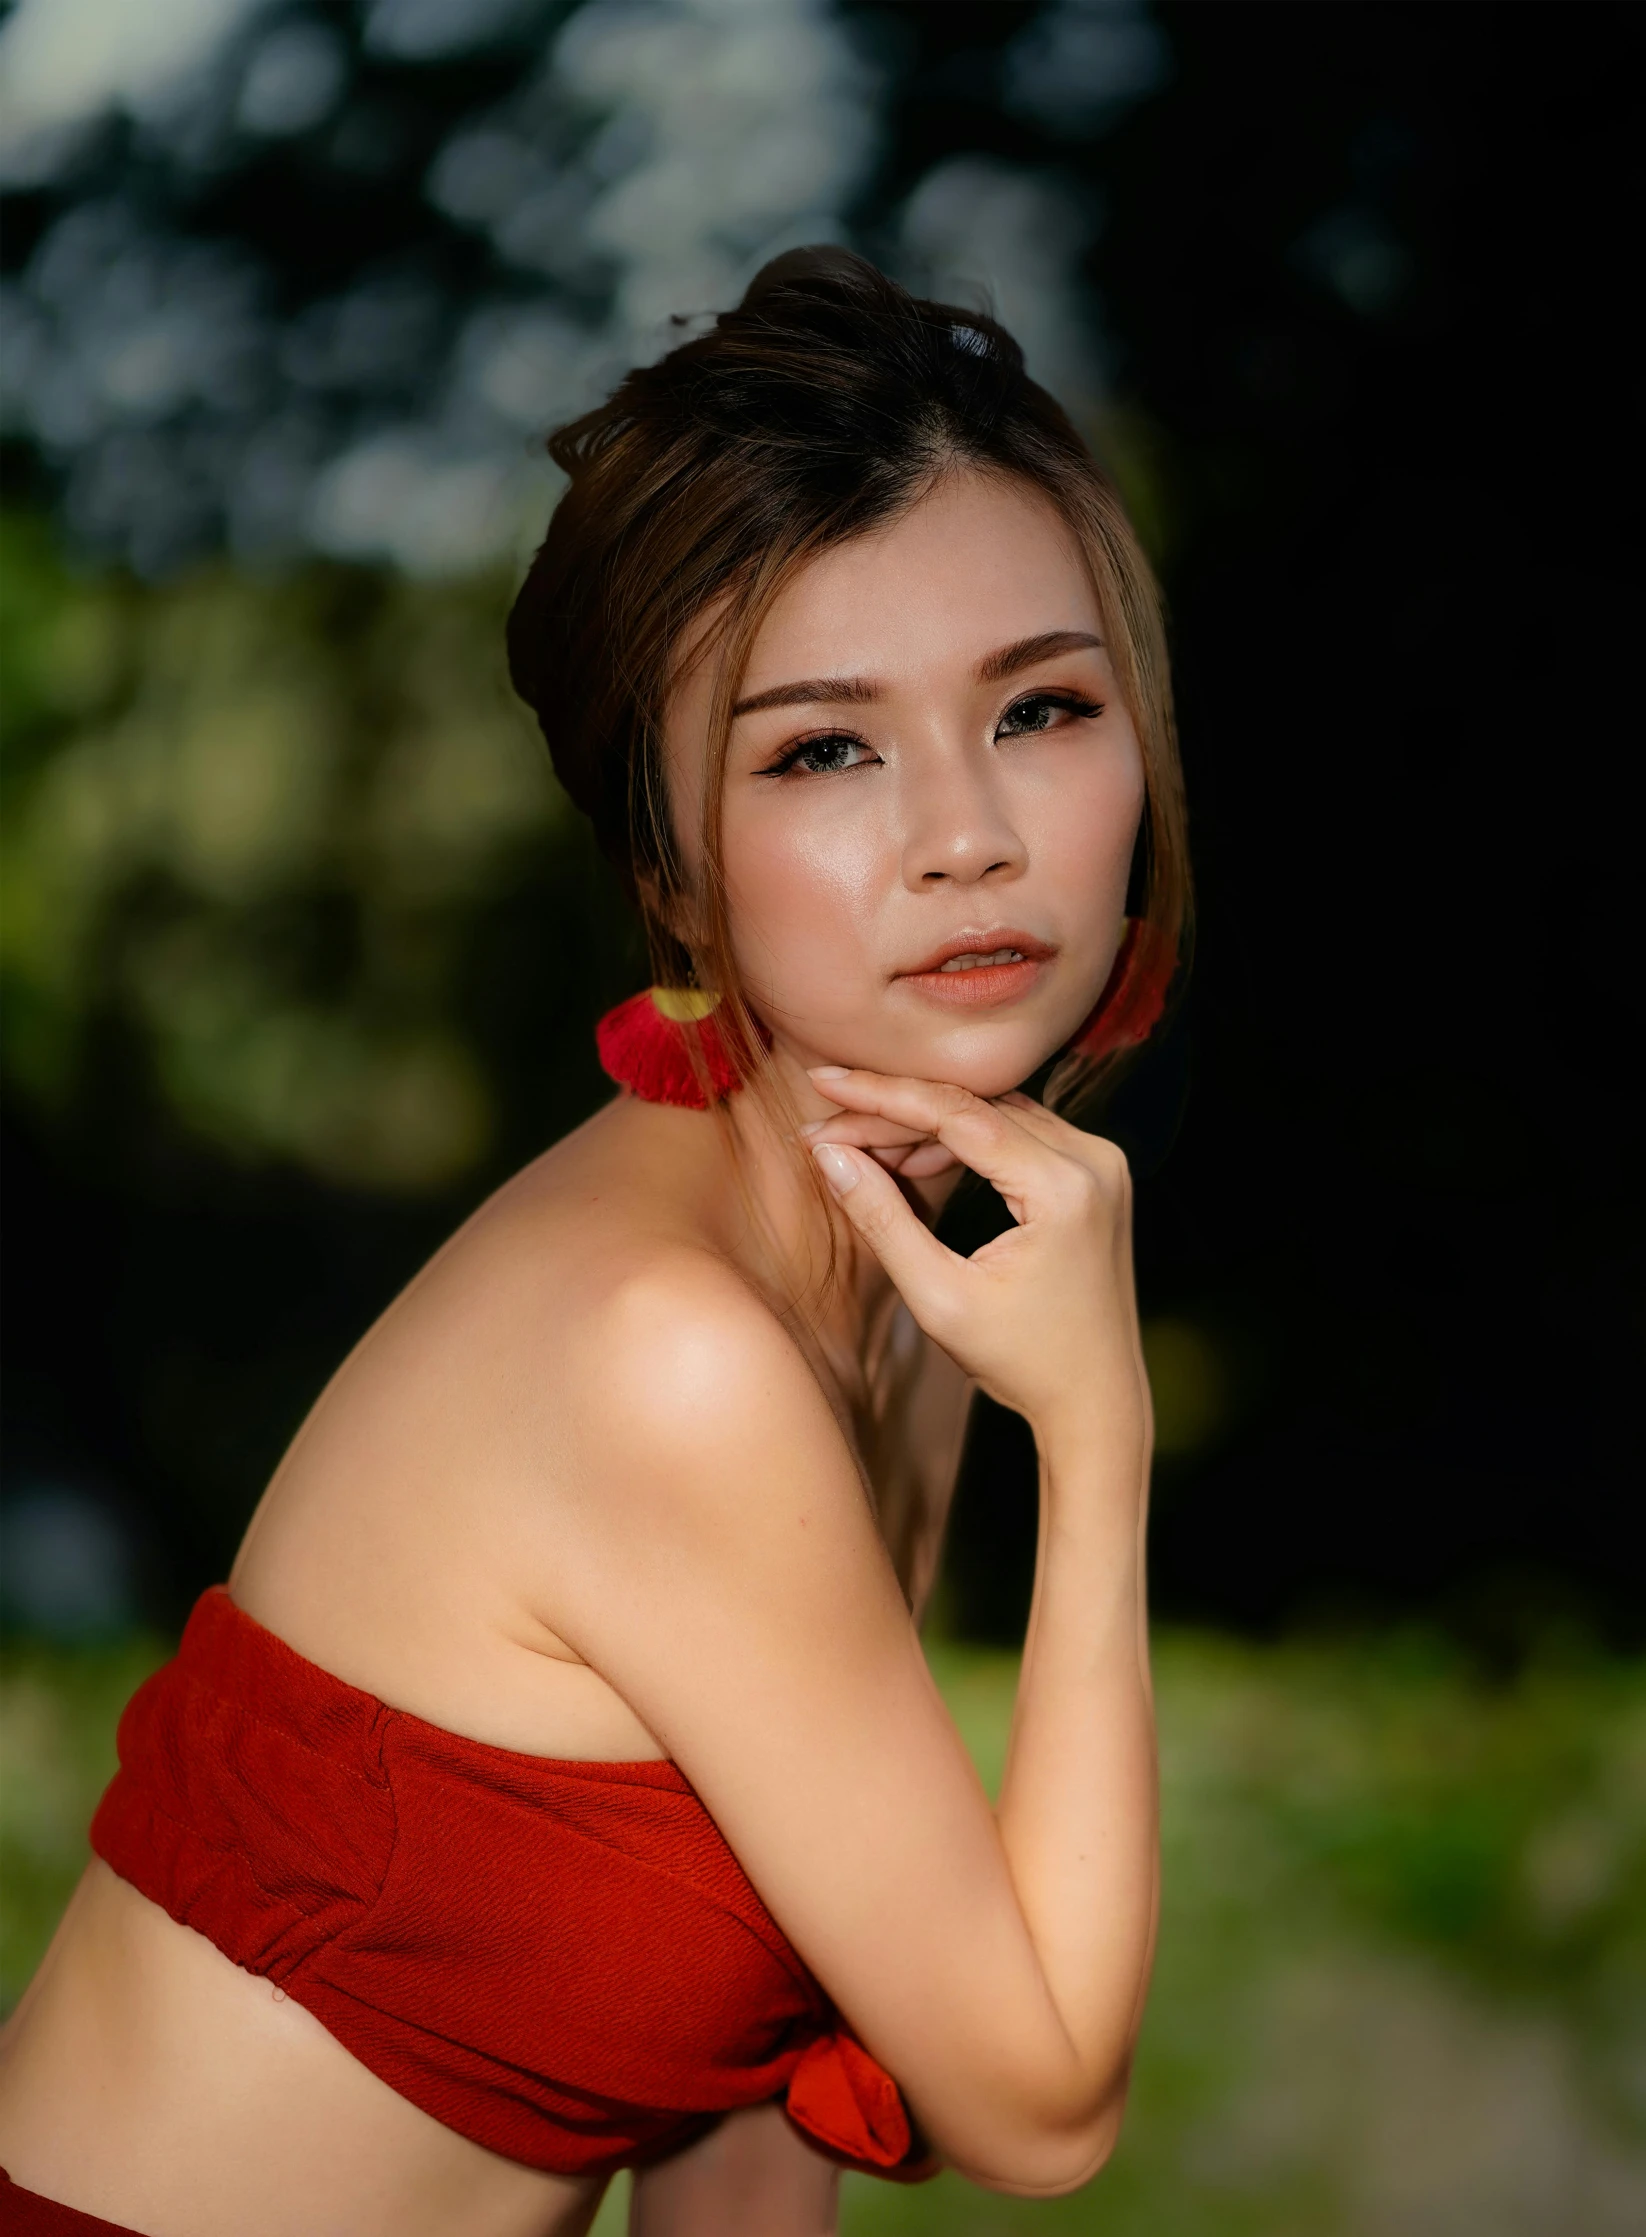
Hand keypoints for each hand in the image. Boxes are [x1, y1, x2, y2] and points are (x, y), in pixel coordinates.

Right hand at [807, 1071, 1149, 1447]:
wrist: (1097, 1402)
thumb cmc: (1021, 1362)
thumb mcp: (939, 1298)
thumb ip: (882, 1220)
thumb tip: (829, 1156)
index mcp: (1063, 1186)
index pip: (958, 1114)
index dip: (882, 1095)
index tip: (822, 1081)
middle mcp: (1092, 1159)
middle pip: (974, 1108)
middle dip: (895, 1113)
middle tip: (827, 1129)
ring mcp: (1099, 1163)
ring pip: (993, 1115)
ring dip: (926, 1126)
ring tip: (858, 1148)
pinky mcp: (1093, 1174)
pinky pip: (1016, 1135)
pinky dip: (963, 1143)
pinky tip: (911, 1162)